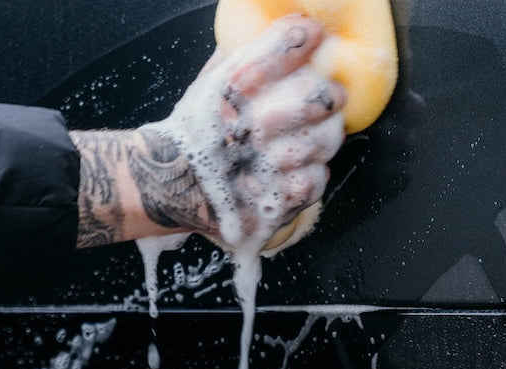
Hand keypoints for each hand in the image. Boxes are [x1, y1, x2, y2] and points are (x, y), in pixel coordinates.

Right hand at [72, 15, 346, 250]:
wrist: (175, 183)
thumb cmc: (200, 128)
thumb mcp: (212, 80)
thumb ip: (246, 56)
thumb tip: (287, 30)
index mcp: (234, 85)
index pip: (289, 45)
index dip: (308, 37)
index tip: (313, 38)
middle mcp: (251, 123)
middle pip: (318, 97)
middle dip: (330, 94)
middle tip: (329, 96)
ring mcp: (266, 166)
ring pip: (326, 141)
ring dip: (325, 136)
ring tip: (312, 135)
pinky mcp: (277, 201)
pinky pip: (317, 179)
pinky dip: (313, 173)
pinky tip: (299, 167)